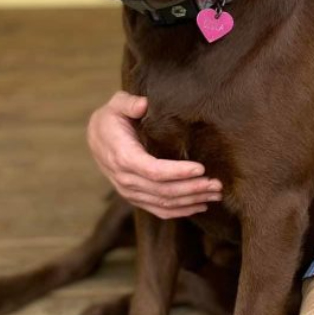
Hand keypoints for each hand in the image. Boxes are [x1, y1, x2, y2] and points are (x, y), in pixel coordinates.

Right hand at [87, 91, 222, 218]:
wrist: (96, 137)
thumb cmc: (112, 118)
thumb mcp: (117, 104)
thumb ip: (129, 103)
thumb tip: (143, 104)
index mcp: (123, 156)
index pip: (153, 170)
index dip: (178, 172)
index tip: (201, 168)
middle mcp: (125, 179)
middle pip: (163, 191)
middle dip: (192, 189)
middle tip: (217, 184)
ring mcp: (129, 191)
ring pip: (163, 203)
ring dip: (191, 201)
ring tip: (216, 194)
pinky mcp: (135, 197)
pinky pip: (158, 210)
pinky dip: (180, 211)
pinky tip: (200, 206)